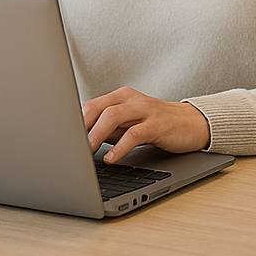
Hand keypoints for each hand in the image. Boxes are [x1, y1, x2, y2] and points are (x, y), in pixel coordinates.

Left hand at [82, 86, 211, 160]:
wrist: (192, 124)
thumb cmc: (155, 125)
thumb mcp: (128, 125)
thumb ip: (107, 129)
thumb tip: (79, 143)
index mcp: (121, 97)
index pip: (91, 106)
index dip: (74, 123)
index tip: (62, 141)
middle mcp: (131, 99)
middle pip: (98, 107)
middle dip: (81, 127)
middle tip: (70, 148)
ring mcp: (145, 110)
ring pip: (114, 115)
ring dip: (96, 134)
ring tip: (87, 151)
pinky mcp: (158, 124)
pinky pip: (135, 133)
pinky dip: (120, 147)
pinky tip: (111, 159)